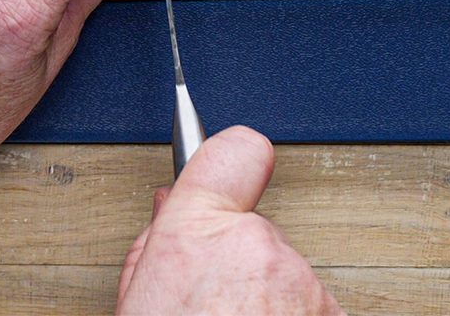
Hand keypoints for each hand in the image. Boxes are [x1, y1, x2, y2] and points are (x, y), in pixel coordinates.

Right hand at [117, 126, 342, 315]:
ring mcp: (302, 284)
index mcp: (197, 231)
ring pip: (286, 277)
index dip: (233, 162)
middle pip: (257, 232)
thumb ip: (159, 245)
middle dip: (240, 263)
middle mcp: (259, 245)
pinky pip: (311, 310)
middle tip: (210, 305)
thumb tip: (173, 209)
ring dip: (267, 303)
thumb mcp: (138, 299)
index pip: (237, 150)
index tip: (234, 172)